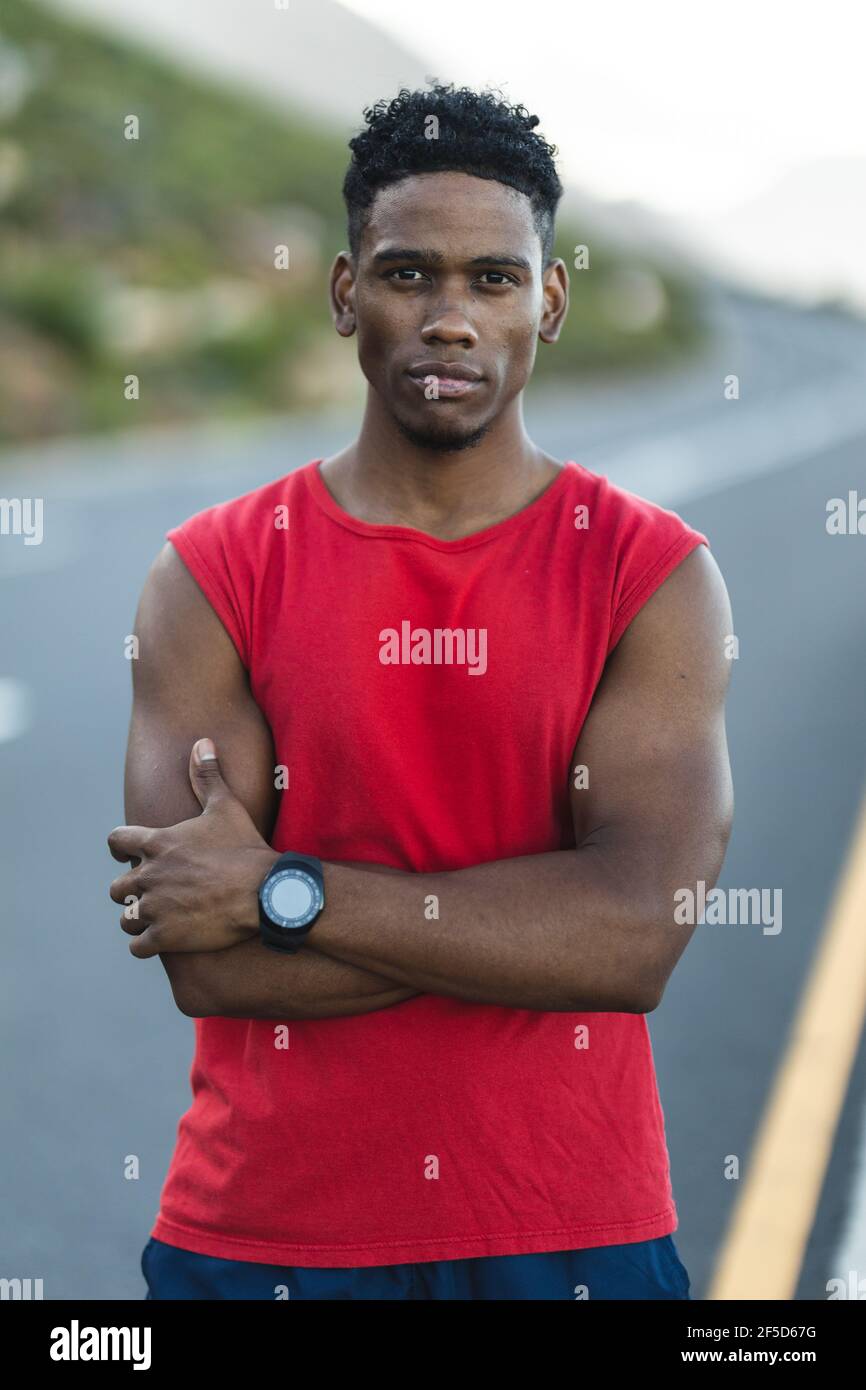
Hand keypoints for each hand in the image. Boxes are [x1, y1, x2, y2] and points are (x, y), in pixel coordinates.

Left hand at [108, 738, 278, 957]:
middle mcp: (148, 876)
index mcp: (157, 844)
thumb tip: (202, 743)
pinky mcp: (165, 936)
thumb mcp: (225, 807)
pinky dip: (146, 944)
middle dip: (131, 890)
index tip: (129, 854)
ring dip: (137, 918)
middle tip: (154, 892)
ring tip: (157, 918)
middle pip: (116, 886)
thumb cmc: (245, 848)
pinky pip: (137, 945)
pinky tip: (163, 939)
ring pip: (126, 917)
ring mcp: (154, 908)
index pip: (114, 841)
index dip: (118, 848)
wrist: (264, 892)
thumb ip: (207, 776)